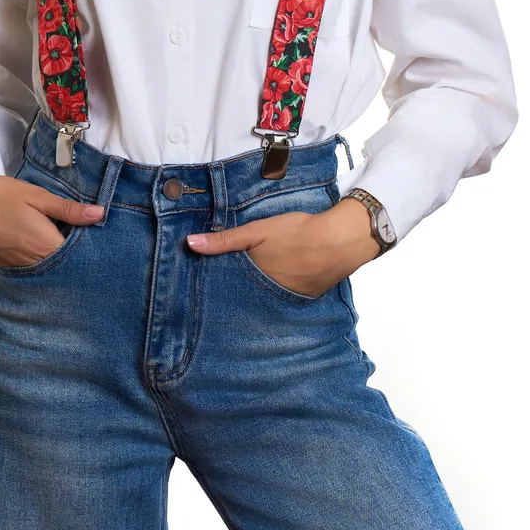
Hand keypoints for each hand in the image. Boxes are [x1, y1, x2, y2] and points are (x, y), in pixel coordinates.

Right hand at [0, 174, 104, 266]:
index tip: (98, 227)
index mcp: (45, 245)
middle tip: (82, 226)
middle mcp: (34, 262)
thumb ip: (68, 208)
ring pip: (50, 263)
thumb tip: (99, 214)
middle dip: (77, 247)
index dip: (92, 241)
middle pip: (66, 261)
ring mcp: (19, 266)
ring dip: (58, 249)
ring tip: (62, 228)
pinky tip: (40, 234)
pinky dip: (41, 251)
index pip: (81, 253)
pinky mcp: (7, 264)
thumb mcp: (35, 196)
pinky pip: (33, 263)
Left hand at [185, 196, 381, 297]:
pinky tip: (283, 278)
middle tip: (228, 285)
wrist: (340, 241)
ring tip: (254, 282)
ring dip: (261, 290)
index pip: (230, 285)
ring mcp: (289, 298)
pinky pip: (287, 296)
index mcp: (254, 278)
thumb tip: (190, 244)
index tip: (207, 283)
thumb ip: (225, 240)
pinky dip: (282, 288)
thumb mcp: (257, 231)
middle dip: (239, 290)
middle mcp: (269, 294)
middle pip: (248, 293)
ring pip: (267, 296)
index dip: (220, 281)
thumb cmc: (297, 232)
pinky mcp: (307, 297)